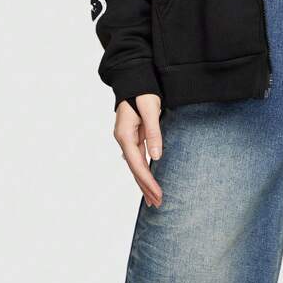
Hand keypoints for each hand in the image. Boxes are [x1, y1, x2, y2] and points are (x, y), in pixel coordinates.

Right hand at [114, 93, 163, 207]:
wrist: (134, 78)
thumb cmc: (143, 91)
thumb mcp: (150, 110)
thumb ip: (153, 132)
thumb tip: (156, 157)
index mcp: (125, 135)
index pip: (137, 165)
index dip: (148, 181)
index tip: (158, 194)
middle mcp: (123, 139)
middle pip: (135, 169)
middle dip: (146, 187)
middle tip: (157, 204)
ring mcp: (127, 138)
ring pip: (136, 165)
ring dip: (145, 182)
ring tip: (153, 199)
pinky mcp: (133, 135)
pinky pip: (138, 157)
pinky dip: (144, 170)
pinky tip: (148, 180)